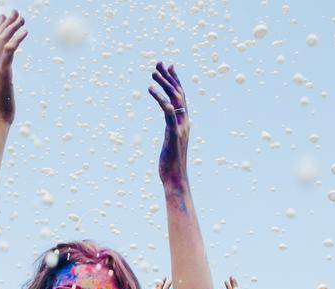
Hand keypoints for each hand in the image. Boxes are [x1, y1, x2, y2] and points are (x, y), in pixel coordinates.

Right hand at [0, 11, 26, 125]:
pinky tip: (25, 31)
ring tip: (22, 18)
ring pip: (3, 41)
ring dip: (13, 27)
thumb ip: (2, 77)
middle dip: (6, 23)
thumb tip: (6, 74)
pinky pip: (10, 51)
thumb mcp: (1, 87)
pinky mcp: (3, 73)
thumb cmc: (0, 107)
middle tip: (15, 12)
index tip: (3, 17)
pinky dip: (17, 38)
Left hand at [150, 63, 190, 188]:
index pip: (181, 97)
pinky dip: (159, 98)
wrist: (175, 178)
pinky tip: (150, 88)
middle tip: (159, 63)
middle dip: (169, 77)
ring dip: (163, 83)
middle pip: (178, 94)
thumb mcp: (171, 143)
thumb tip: (170, 129)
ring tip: (153, 71)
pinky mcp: (173, 133)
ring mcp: (180, 127)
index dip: (176, 80)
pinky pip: (167, 111)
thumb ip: (172, 133)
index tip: (169, 67)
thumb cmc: (171, 164)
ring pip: (173, 99)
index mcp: (184, 123)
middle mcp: (184, 122)